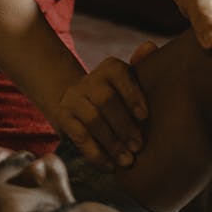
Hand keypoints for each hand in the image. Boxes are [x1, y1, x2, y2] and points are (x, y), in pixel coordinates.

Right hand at [55, 56, 148, 171]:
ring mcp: (73, 98)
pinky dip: (96, 153)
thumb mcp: (129, 82)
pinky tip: (109, 166)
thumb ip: (141, 65)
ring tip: (127, 160)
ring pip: (92, 119)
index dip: (132, 94)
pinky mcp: (62, 117)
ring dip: (111, 142)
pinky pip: (79, 136)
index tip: (145, 116)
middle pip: (105, 100)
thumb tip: (150, 46)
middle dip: (124, 125)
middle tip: (138, 146)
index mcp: (109, 68)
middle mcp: (88, 80)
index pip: (120, 74)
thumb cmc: (116, 95)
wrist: (76, 101)